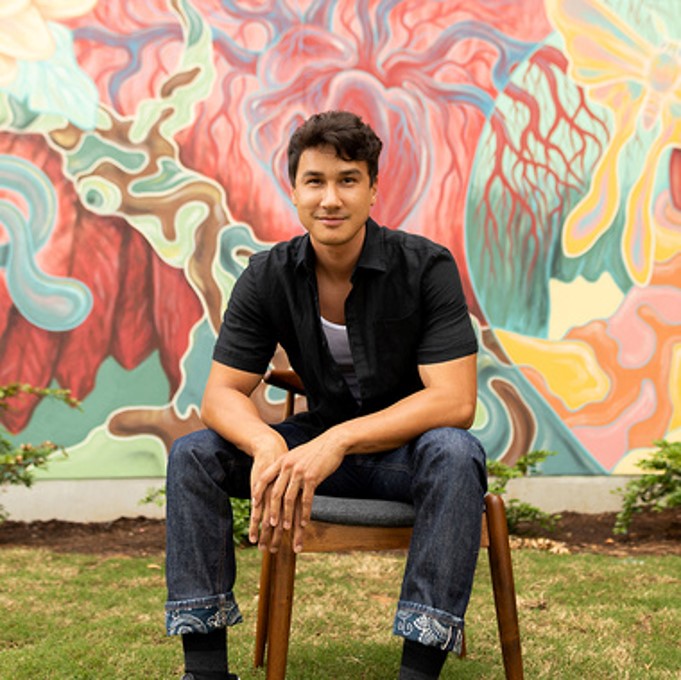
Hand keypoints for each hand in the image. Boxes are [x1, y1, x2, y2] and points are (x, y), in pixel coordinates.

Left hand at [255, 430, 346, 551]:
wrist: (333, 442)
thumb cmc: (315, 450)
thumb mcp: (296, 455)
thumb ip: (287, 466)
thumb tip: (279, 477)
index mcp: (282, 461)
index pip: (264, 478)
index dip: (257, 492)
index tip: (254, 505)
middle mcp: (288, 466)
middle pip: (275, 492)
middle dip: (272, 511)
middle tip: (270, 525)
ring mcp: (300, 472)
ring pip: (289, 499)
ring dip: (287, 516)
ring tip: (286, 528)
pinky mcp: (312, 477)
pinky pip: (306, 499)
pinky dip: (305, 513)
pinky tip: (305, 523)